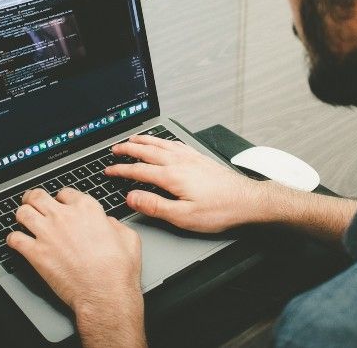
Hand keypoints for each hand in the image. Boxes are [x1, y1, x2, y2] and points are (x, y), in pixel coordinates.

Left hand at [7, 188, 142, 317]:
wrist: (105, 294)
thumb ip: (115, 224)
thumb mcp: (128, 237)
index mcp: (87, 209)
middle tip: (32, 203)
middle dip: (33, 199)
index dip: (61, 198)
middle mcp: (64, 216)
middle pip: (38, 196)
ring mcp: (47, 233)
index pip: (65, 193)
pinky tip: (16, 242)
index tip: (59, 204)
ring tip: (23, 220)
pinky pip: (14, 239)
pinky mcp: (35, 253)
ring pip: (22, 212)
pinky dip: (13, 240)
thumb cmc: (118, 270)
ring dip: (22, 215)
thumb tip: (108, 223)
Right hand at [105, 134, 262, 232]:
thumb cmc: (219, 210)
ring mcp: (191, 158)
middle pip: (147, 151)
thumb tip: (132, 198)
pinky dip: (163, 140)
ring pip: (161, 144)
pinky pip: (176, 144)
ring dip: (144, 140)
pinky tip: (163, 142)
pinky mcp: (200, 158)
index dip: (121, 170)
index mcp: (172, 176)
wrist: (247, 201)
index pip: (139, 170)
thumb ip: (155, 206)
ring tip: (133, 139)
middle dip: (128, 149)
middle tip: (115, 149)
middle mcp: (180, 162)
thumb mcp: (183, 217)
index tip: (108, 170)